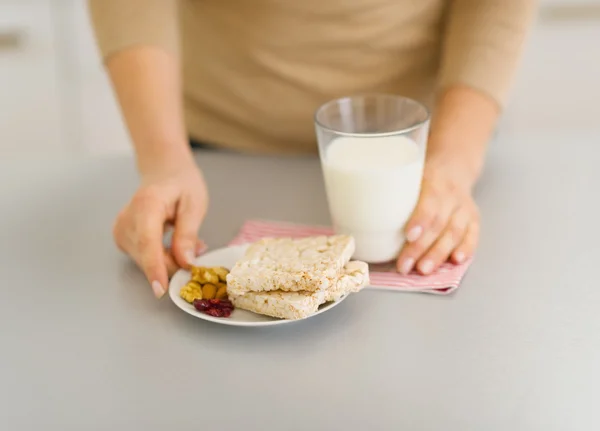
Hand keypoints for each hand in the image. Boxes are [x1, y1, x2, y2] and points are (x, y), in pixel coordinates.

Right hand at [113, 158, 207, 297]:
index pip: (147, 242)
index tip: (161, 289)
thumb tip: (185, 263)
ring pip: (145, 260)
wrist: (163, 172)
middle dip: (173, 264)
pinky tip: (171, 243)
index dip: (154, 268)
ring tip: (185, 240)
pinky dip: (160, 257)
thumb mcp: (194, 204)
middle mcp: (127, 218)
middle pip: (147, 256)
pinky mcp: (121, 238)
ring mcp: (120, 229)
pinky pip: (143, 257)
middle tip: (197, 249)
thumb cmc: (182, 184)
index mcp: (147, 204)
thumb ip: (188, 234)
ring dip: (168, 260)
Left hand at [396, 159, 479, 274]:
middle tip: (406, 266)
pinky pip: (472, 236)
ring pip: (455, 233)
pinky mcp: (473, 220)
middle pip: (439, 224)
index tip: (408, 236)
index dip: (420, 220)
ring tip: (424, 270)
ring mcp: (464, 208)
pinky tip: (455, 261)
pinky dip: (466, 249)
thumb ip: (392, 193)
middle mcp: (452, 196)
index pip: (429, 202)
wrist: (453, 167)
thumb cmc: (422, 178)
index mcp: (434, 182)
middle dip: (422, 248)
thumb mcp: (407, 176)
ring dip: (439, 254)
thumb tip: (359, 217)